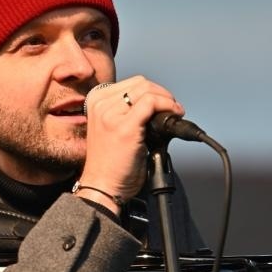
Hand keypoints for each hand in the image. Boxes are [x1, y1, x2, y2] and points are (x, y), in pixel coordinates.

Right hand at [79, 77, 183, 206]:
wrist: (103, 187)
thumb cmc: (110, 165)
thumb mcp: (113, 129)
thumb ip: (127, 113)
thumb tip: (155, 107)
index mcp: (96, 102)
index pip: (131, 84)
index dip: (153, 91)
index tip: (164, 102)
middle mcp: (101, 104)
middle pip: (140, 84)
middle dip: (162, 94)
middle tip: (173, 108)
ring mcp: (111, 115)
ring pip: (147, 91)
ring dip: (167, 99)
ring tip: (175, 112)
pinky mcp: (125, 127)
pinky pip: (151, 104)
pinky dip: (167, 106)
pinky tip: (174, 115)